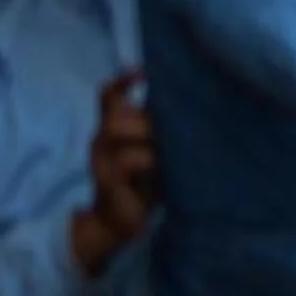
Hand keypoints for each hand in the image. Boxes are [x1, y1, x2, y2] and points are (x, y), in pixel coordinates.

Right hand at [74, 73, 155, 274]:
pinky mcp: (107, 181)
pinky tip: (163, 170)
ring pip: (117, 130)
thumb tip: (193, 102)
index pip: (109, 96)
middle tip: (169, 136)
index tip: (141, 73)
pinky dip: (149, 160)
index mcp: (115, 128)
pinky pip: (126, 160)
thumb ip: (164, 128)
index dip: (121, 81)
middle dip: (147, 119)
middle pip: (117, 113)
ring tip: (165, 156)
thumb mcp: (160, 150)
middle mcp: (102, 140)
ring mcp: (101, 160)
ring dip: (148, 138)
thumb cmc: (149, 181)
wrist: (126, 222)